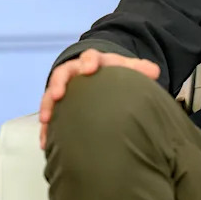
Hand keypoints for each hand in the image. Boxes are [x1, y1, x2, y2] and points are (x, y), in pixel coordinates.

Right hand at [38, 49, 160, 149]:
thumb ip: (140, 69)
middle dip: (58, 84)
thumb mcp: (127, 68)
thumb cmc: (115, 72)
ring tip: (46, 120)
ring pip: (50, 96)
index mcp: (93, 61)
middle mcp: (74, 73)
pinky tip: (46, 143)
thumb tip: (154, 71)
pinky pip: (49, 117)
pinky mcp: (59, 107)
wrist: (101, 77)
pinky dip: (46, 129)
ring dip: (47, 106)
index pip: (89, 56)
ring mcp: (64, 90)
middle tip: (57, 94)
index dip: (88, 61)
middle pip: (62, 74)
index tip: (89, 69)